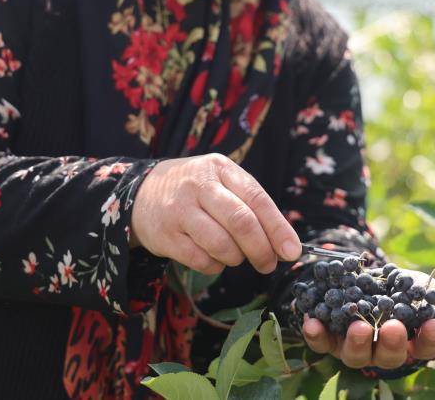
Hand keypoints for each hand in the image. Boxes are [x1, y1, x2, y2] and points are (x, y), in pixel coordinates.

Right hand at [130, 153, 301, 273]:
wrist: (141, 192)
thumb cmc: (196, 190)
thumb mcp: (222, 182)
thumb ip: (251, 206)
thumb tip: (284, 243)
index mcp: (220, 169)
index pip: (256, 198)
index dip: (278, 228)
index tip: (292, 251)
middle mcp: (199, 186)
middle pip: (241, 222)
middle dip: (261, 249)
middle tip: (268, 264)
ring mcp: (179, 211)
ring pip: (221, 244)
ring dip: (236, 258)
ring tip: (236, 256)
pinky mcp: (165, 236)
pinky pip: (201, 260)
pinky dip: (215, 265)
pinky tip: (213, 257)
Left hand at [301, 273, 434, 368]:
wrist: (353, 278)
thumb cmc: (390, 285)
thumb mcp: (412, 283)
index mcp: (408, 339)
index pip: (425, 346)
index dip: (432, 338)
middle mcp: (380, 349)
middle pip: (389, 357)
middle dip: (392, 343)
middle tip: (392, 328)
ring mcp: (352, 347)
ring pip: (355, 355)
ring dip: (356, 342)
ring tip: (357, 325)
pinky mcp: (327, 340)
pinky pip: (321, 343)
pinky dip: (316, 334)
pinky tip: (312, 321)